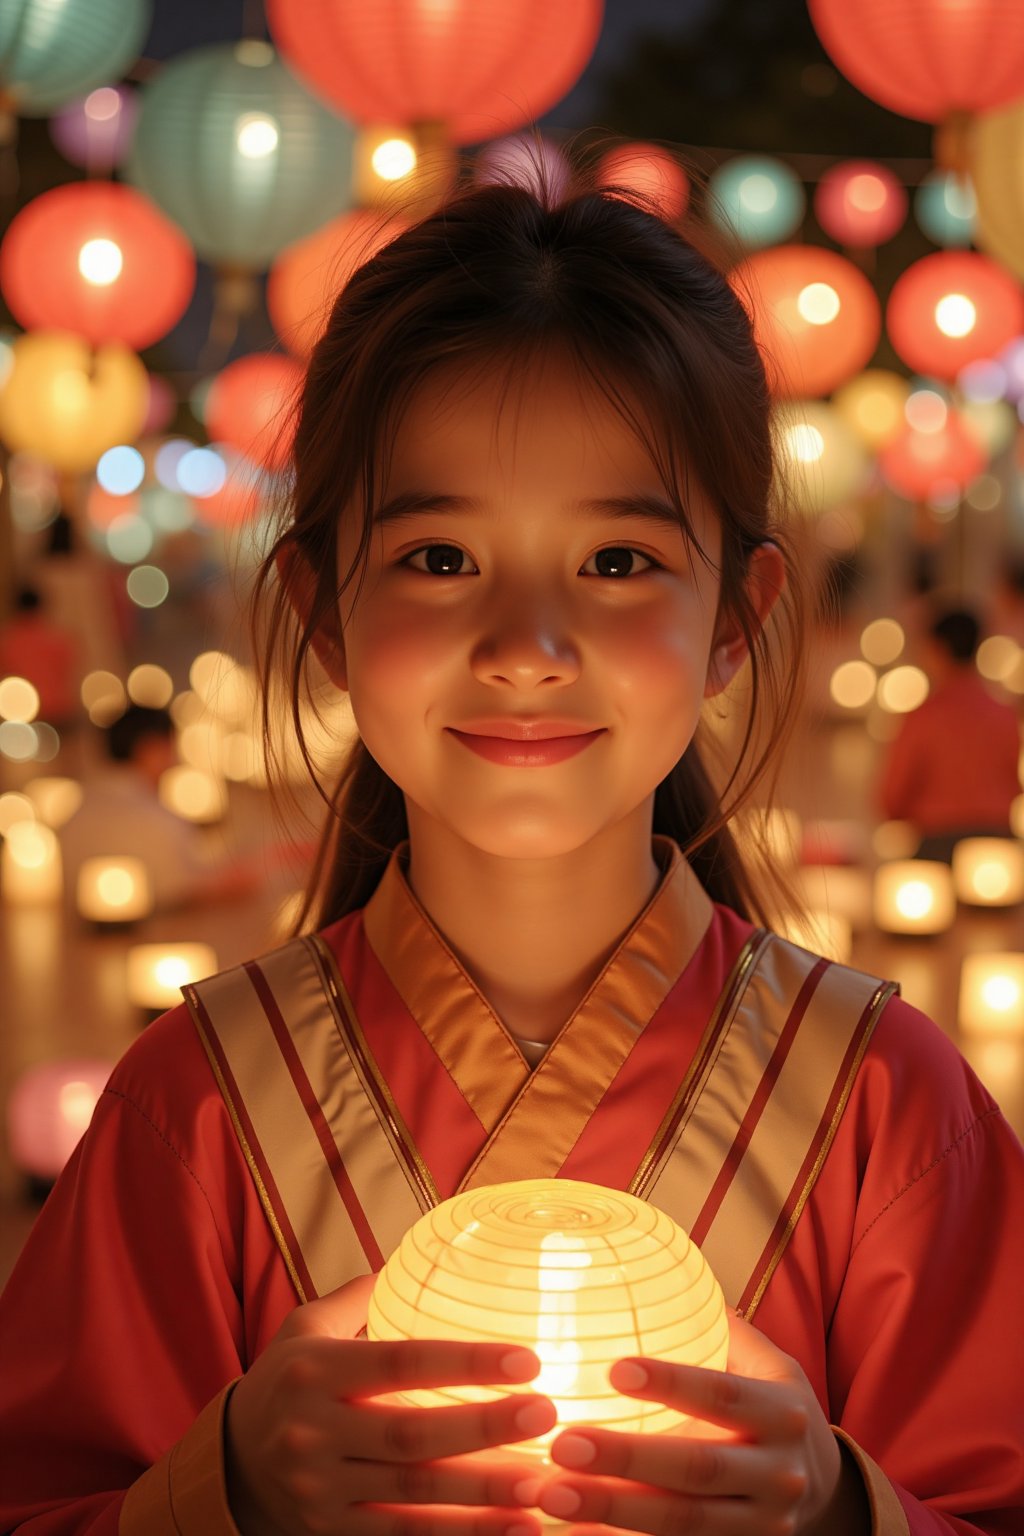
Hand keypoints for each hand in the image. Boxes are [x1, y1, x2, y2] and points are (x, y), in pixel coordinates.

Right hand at [226, 1274, 556, 1535]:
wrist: (231, 1460)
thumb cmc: (287, 1380)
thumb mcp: (307, 1326)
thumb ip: (361, 1295)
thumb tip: (421, 1249)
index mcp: (317, 1371)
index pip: (401, 1363)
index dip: (465, 1362)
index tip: (526, 1359)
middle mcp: (314, 1431)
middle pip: (411, 1435)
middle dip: (484, 1428)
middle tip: (545, 1414)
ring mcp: (321, 1489)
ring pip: (412, 1495)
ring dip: (482, 1494)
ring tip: (542, 1484)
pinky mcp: (331, 1533)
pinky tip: (513, 1529)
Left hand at [535, 1310, 869, 1535]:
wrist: (827, 1492)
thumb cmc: (774, 1409)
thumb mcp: (768, 1365)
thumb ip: (722, 1329)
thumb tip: (663, 1265)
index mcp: (781, 1414)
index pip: (723, 1396)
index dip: (672, 1384)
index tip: (613, 1371)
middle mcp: (777, 1474)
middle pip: (697, 1471)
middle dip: (627, 1460)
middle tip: (562, 1443)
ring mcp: (761, 1525)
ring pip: (682, 1524)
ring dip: (612, 1510)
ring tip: (549, 1493)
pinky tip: (572, 1533)